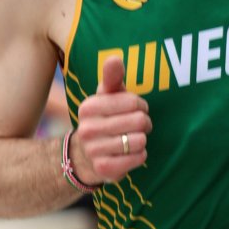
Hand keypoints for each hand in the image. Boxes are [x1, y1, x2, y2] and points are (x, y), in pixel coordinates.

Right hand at [72, 53, 151, 185]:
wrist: (84, 155)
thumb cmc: (103, 118)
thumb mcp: (105, 96)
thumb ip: (112, 77)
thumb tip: (115, 58)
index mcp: (89, 107)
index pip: (133, 102)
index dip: (141, 106)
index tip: (135, 109)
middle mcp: (88, 128)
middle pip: (139, 121)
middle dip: (144, 123)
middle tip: (137, 126)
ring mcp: (94, 150)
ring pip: (140, 141)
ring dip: (142, 140)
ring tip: (132, 139)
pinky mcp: (104, 169)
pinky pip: (138, 159)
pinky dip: (140, 155)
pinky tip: (130, 153)